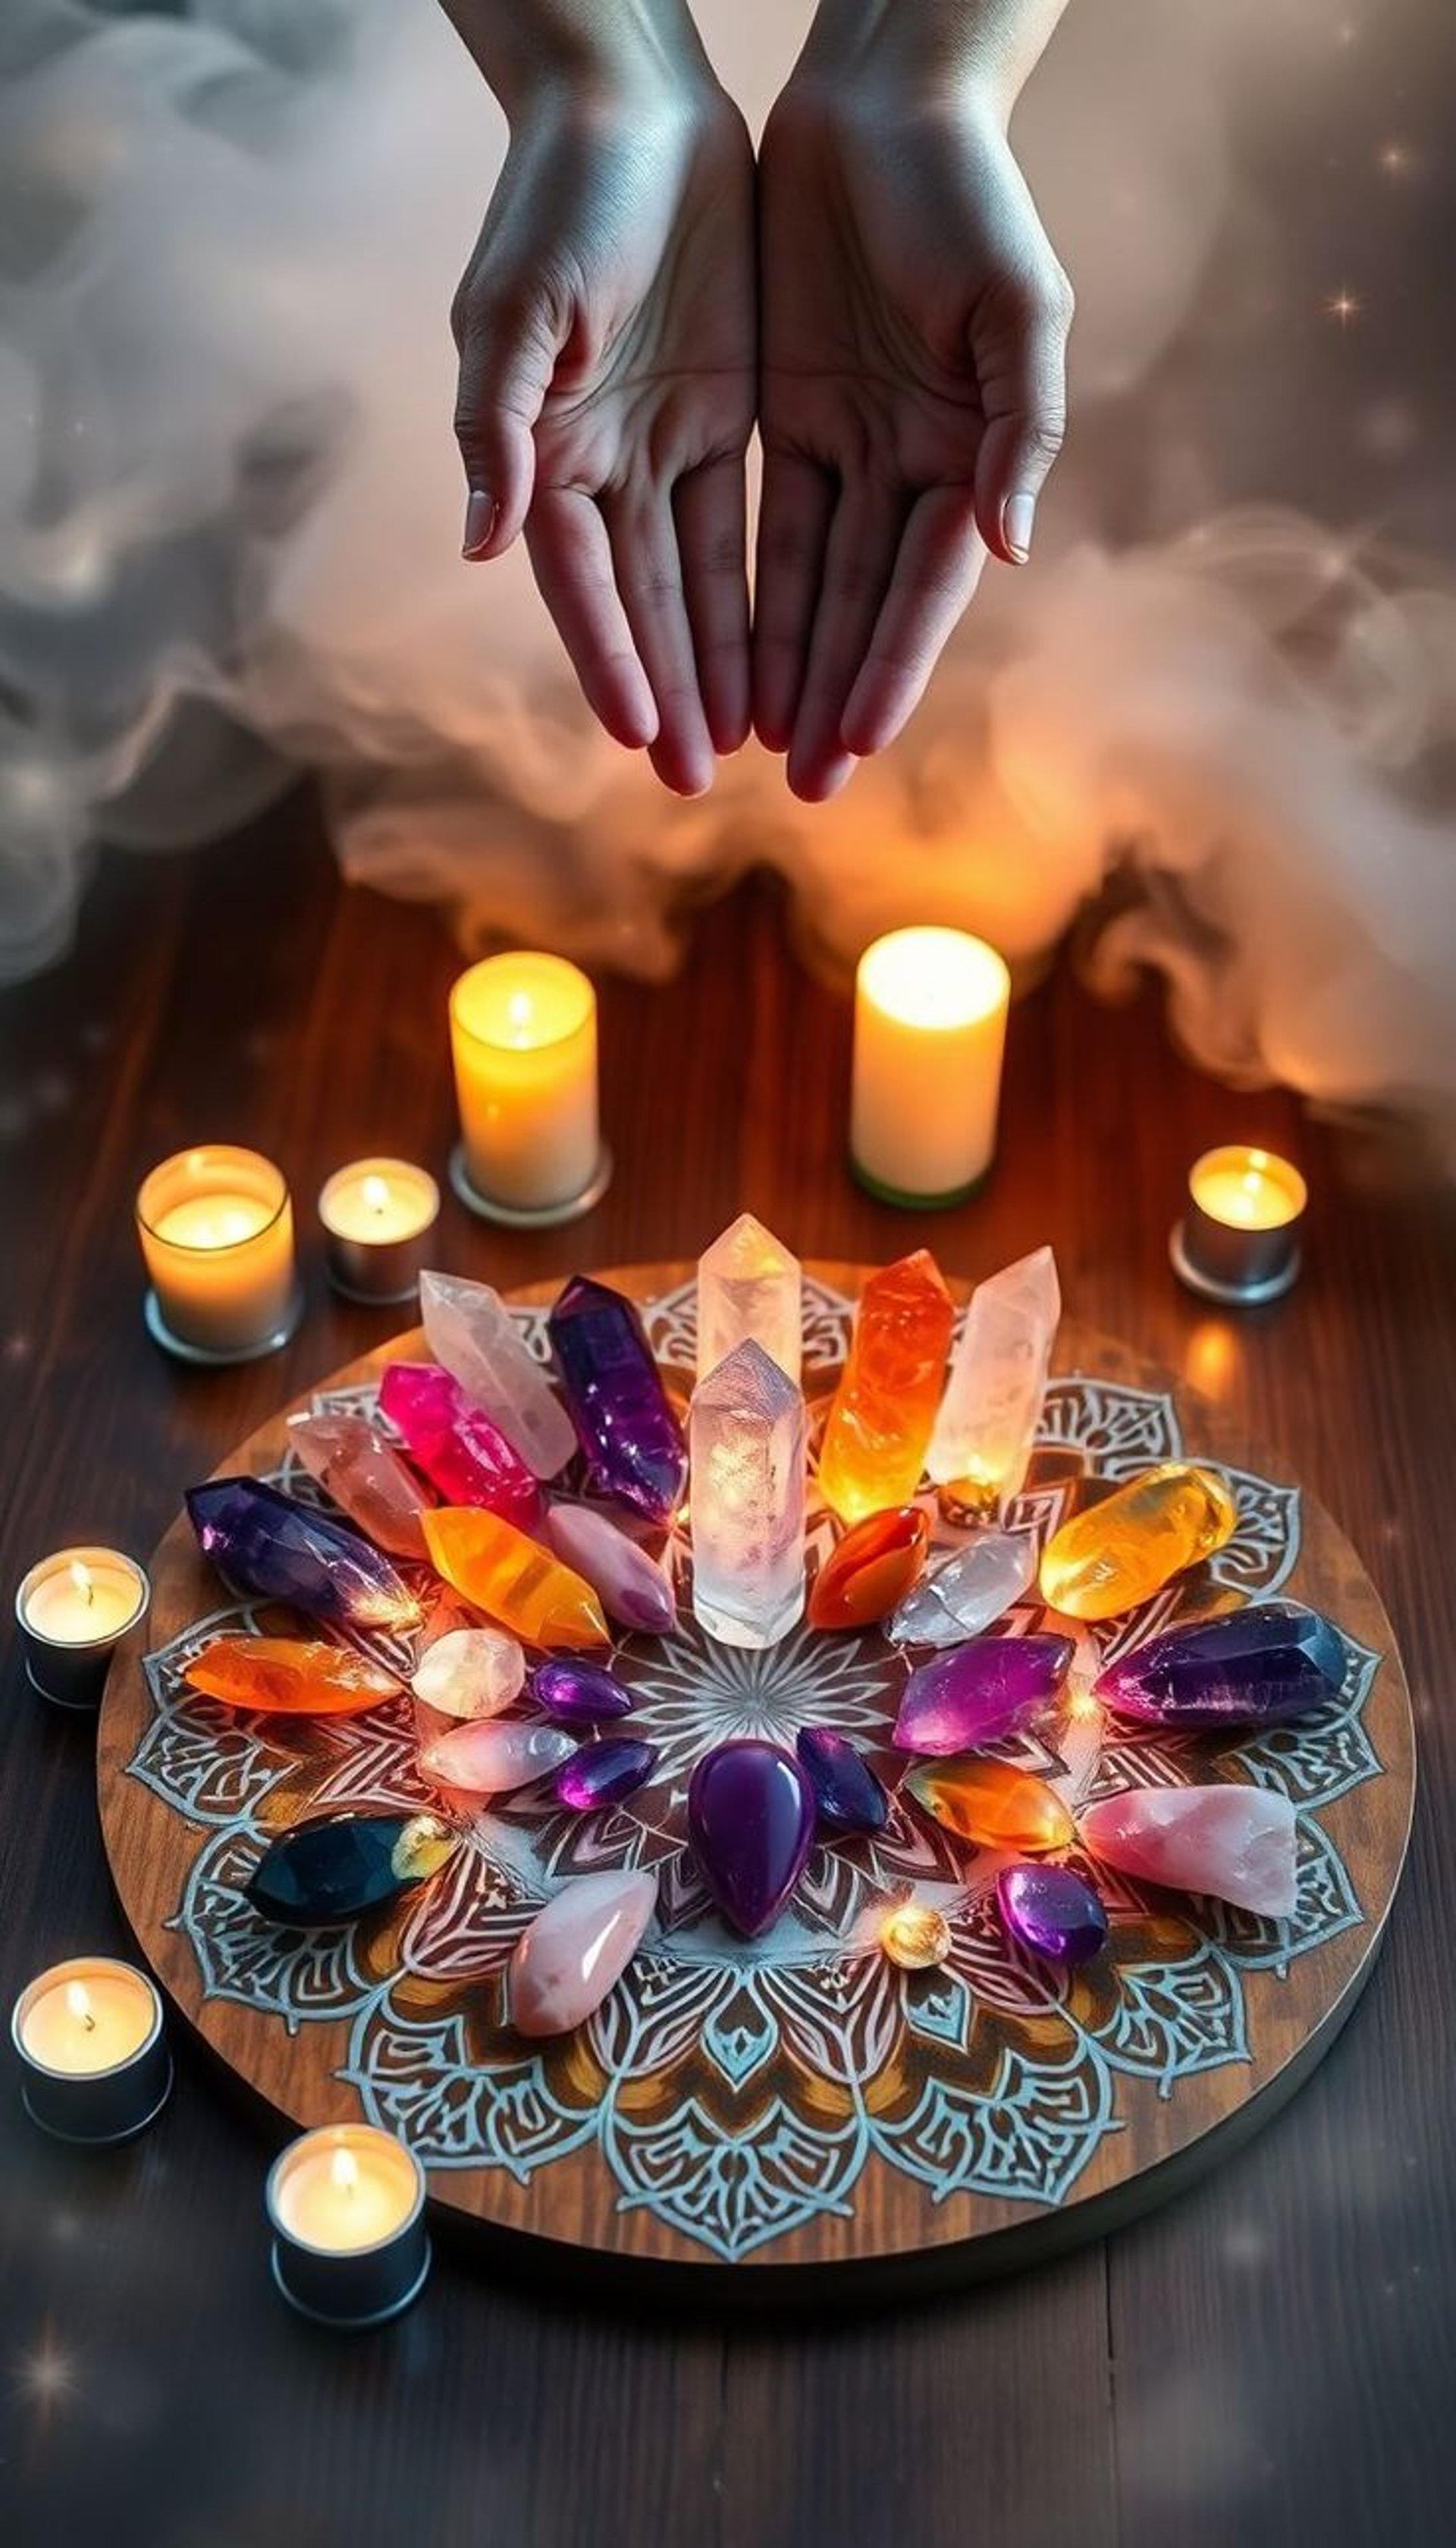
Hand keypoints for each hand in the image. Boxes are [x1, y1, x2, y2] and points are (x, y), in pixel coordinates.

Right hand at [452, 82, 754, 793]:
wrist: (630, 101)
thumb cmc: (559, 195)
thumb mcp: (518, 306)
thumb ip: (499, 427)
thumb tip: (485, 545)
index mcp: (547, 446)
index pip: (581, 580)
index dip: (609, 656)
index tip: (635, 733)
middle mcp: (602, 461)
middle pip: (643, 602)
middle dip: (669, 690)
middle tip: (693, 777)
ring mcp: (666, 441)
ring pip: (700, 582)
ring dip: (721, 663)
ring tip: (748, 743)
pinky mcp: (729, 410)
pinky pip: (750, 527)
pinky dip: (763, 596)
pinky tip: (784, 660)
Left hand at [755, 76, 1073, 798]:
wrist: (886, 98)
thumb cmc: (967, 191)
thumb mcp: (1014, 304)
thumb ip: (1020, 427)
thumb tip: (1004, 550)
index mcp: (966, 451)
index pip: (918, 585)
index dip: (888, 664)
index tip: (858, 742)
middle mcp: (906, 463)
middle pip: (856, 603)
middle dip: (828, 695)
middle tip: (801, 787)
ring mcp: (842, 441)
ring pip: (800, 581)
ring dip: (778, 665)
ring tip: (747, 747)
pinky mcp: (781, 410)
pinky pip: (750, 521)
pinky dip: (736, 594)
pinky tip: (717, 661)